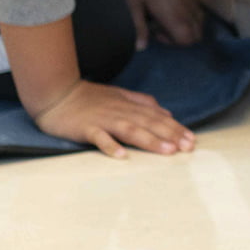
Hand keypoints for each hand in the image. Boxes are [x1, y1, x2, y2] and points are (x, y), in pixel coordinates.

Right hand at [31, 80, 194, 158]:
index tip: (192, 139)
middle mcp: (120, 111)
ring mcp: (104, 119)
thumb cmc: (89, 97)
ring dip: (150, 140)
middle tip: (188, 147)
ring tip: (167, 151)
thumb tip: (166, 112)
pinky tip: (122, 156)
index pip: (157, 117)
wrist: (57, 93)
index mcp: (129, 105)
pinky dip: (111, 146)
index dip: (175, 128)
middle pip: (149, 123)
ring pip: (131, 130)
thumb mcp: (120, 95)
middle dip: (170, 135)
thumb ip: (142, 102)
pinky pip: (100, 137)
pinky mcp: (86, 128)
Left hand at [125, 0, 202, 47]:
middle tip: (164, 26)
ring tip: (170, 16)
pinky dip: (190, 14)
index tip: (157, 31)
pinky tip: (174, 4)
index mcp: (173, 16)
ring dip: (187, 26)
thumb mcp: (132, 1)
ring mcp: (193, 0)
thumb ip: (137, 26)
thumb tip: (141, 47)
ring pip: (200, 23)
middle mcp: (187, 10)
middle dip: (182, 37)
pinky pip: (198, 9)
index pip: (187, 41)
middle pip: (196, 36)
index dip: (172, 42)